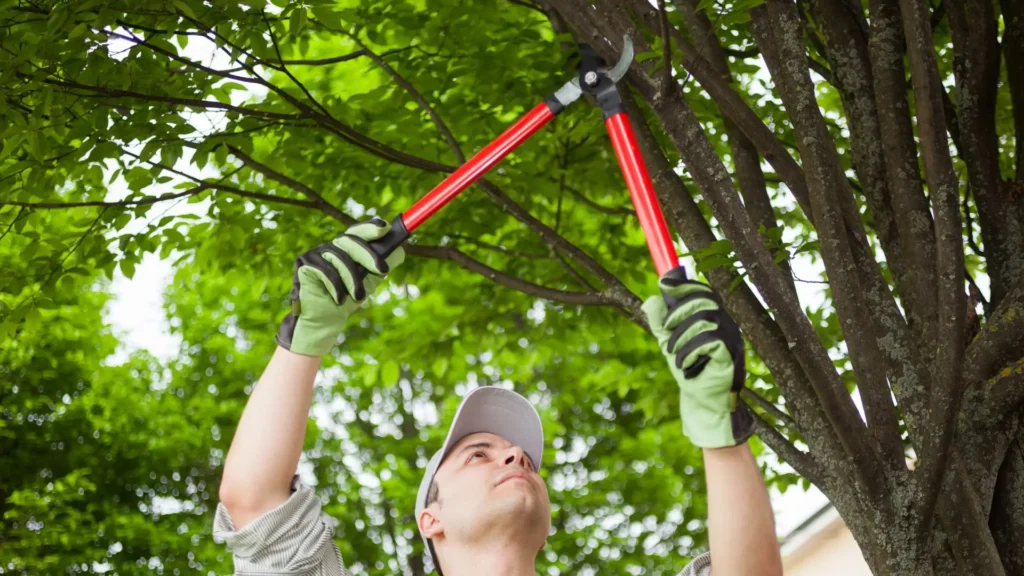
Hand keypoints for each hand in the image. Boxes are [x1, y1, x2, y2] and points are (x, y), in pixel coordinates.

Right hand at [276, 218, 404, 356]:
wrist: (326, 320)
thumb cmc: (347, 298)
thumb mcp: (369, 280)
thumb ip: (382, 265)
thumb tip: (400, 250)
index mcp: (345, 248)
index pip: (358, 232)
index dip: (370, 227)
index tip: (385, 227)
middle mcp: (329, 246)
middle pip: (349, 240)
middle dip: (368, 255)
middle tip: (383, 270)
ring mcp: (315, 253)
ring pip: (339, 257)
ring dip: (352, 280)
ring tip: (358, 297)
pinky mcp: (304, 264)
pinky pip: (324, 270)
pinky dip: (335, 286)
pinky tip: (339, 299)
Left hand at [642, 266, 753, 447]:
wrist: (701, 401)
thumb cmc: (689, 370)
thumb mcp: (669, 343)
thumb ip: (660, 323)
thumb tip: (651, 299)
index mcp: (713, 318)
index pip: (703, 291)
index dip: (684, 285)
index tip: (664, 284)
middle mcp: (726, 324)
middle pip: (703, 300)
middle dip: (678, 312)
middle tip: (666, 331)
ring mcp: (732, 338)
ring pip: (703, 319)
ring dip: (681, 337)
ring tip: (674, 355)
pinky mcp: (731, 354)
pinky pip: (709, 341)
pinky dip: (690, 351)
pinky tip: (685, 364)